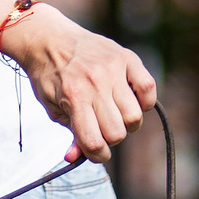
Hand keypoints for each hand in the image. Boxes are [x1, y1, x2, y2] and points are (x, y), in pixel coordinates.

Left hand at [9, 10, 154, 162]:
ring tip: (116, 114)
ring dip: (128, 123)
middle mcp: (96, 84)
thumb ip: (70, 132)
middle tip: (103, 129)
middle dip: (111, 139)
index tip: (96, 152)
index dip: (97, 155)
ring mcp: (114, 70)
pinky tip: (131, 100)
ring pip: (135, 116)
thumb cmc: (50, 77)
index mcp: (74, 98)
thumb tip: (76, 158)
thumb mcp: (52, 109)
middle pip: (118, 133)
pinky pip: (149, 88)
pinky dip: (144, 101)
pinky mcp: (127, 58)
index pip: (94, 142)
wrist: (50, 40)